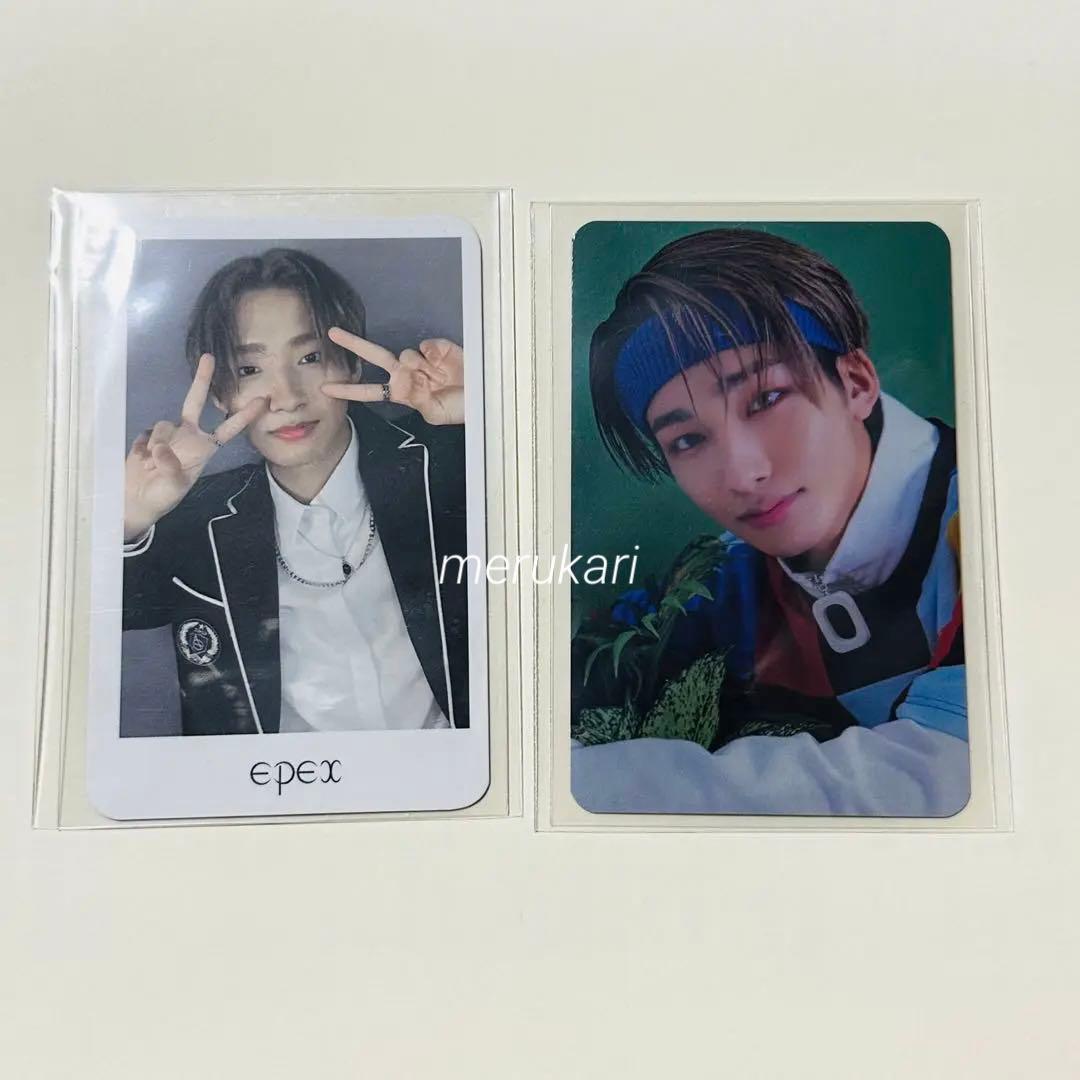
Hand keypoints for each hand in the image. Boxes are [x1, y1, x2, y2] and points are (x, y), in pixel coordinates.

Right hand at [123, 354, 266, 540]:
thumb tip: (161, 447)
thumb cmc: (162, 496)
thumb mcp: (173, 486)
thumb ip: (170, 466)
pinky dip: (143, 447)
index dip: (244, 415)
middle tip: (209, 357)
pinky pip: (146, 433)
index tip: (263, 400)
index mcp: (204, 448)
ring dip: (158, 444)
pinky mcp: (147, 434)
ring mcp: (167, 433)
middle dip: (202, 379)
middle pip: (194, 402)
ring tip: (152, 465)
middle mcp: (188, 436)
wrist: (135, 500)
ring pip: (163, 425)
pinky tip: (141, 461)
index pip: (228, 428)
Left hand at [321, 329, 464, 425]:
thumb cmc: (460, 409)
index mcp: (402, 392)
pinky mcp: (436, 348)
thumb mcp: (435, 415)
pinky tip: (445, 364)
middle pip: (375, 356)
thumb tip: (410, 375)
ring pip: (405, 354)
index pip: (370, 391)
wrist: (483, 396)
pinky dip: (433, 355)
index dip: (348, 390)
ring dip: (417, 366)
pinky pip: (425, 346)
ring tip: (438, 378)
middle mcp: (407, 374)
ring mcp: (421, 360)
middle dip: (353, 344)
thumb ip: (418, 400)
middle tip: (332, 333)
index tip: (326, 389)